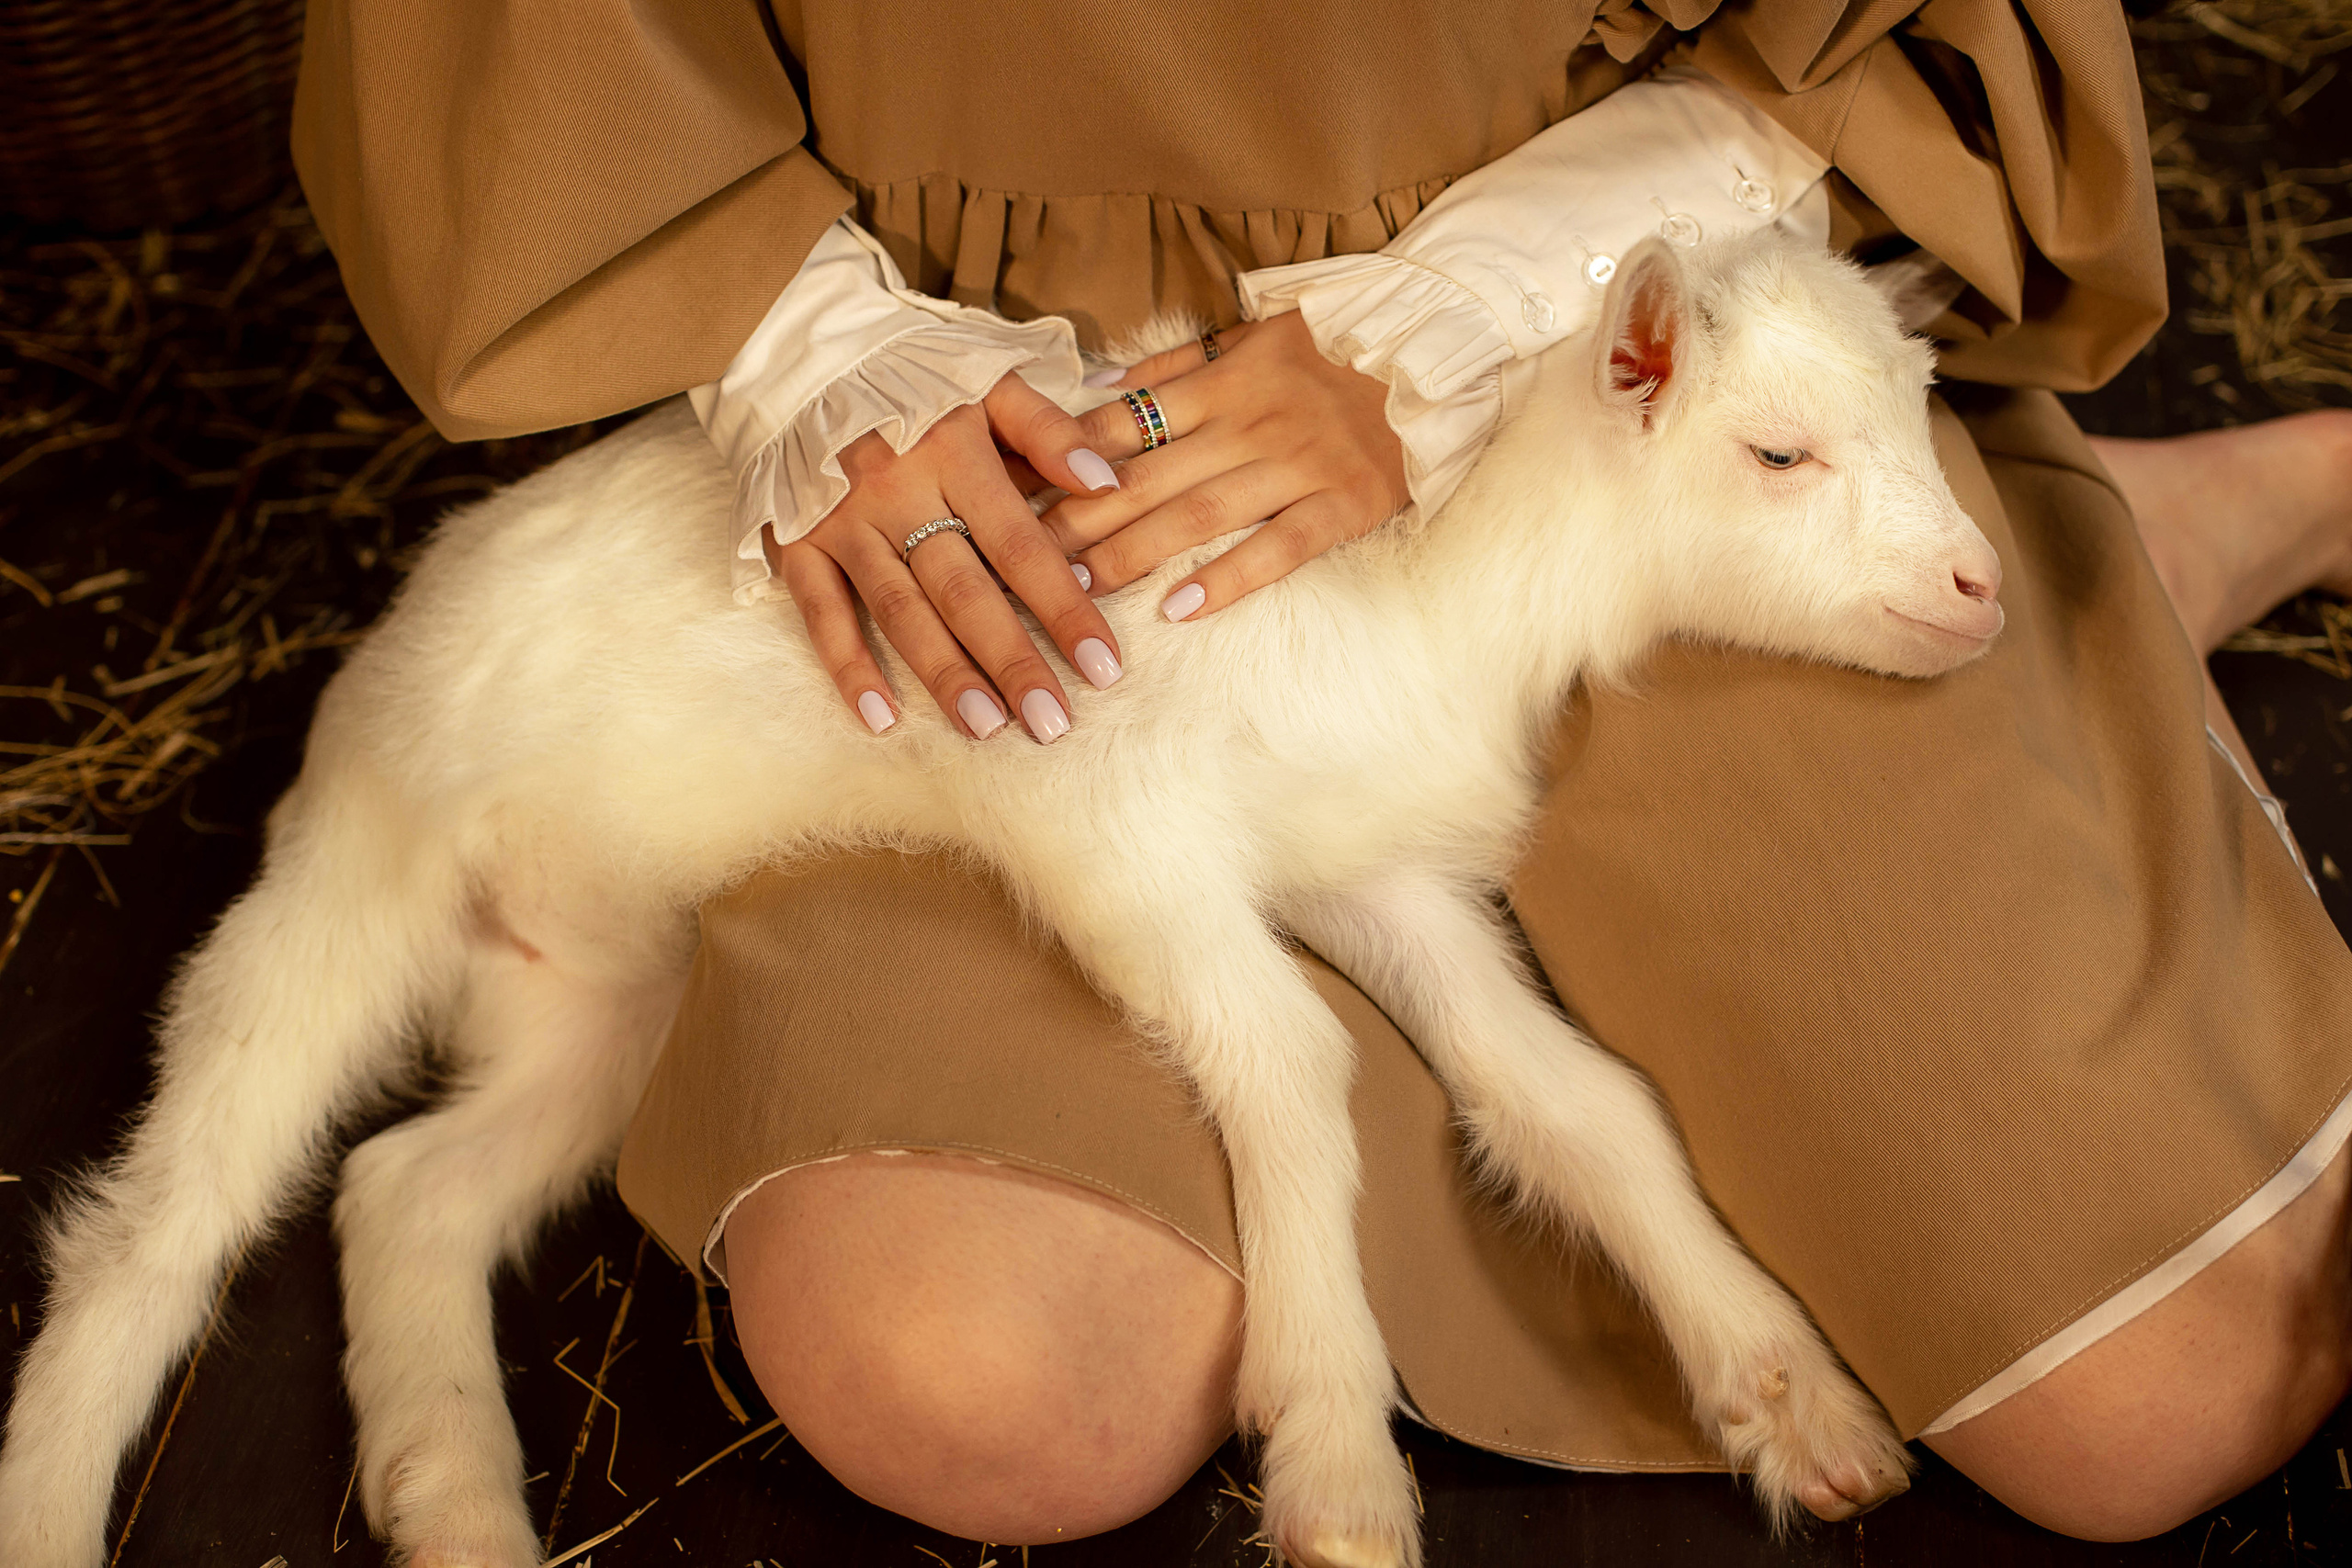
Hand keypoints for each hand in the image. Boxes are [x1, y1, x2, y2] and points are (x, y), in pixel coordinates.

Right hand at [774, 373, 1125, 739]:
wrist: (802, 348)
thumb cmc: (912, 373)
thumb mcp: (986, 377)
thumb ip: (1049, 430)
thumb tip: (1108, 483)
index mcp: (953, 453)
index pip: (1020, 546)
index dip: (1064, 608)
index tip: (1104, 666)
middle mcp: (898, 493)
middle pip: (964, 591)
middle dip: (1012, 660)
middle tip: (1052, 723)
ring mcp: (842, 522)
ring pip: (899, 609)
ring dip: (942, 673)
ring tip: (986, 728)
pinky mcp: (797, 541)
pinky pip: (820, 612)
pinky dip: (846, 665)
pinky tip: (879, 717)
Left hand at [1041, 311, 1408, 619]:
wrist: (1437, 351)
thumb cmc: (1334, 349)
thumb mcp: (1250, 334)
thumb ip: (1172, 363)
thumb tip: (1093, 387)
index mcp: (1223, 379)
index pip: (1123, 422)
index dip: (1064, 460)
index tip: (1014, 495)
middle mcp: (1251, 421)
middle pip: (1146, 475)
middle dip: (1078, 519)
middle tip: (1022, 559)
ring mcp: (1298, 464)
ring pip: (1199, 514)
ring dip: (1133, 552)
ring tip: (1078, 590)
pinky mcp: (1344, 504)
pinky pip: (1278, 548)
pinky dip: (1228, 578)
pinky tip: (1179, 609)